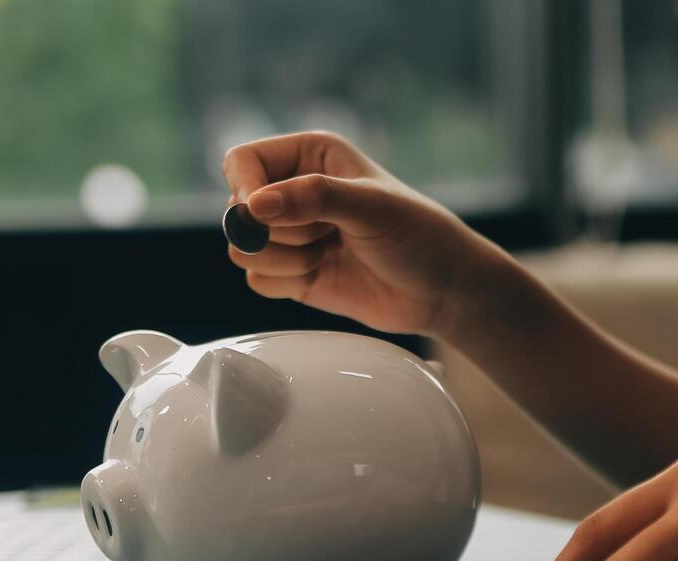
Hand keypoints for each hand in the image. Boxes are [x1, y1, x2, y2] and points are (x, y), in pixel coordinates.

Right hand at [221, 131, 512, 338]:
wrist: (440, 289)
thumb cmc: (417, 235)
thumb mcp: (370, 207)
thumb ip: (313, 198)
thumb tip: (254, 206)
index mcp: (309, 154)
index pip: (242, 161)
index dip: (245, 189)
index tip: (261, 214)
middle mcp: (293, 190)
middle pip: (237, 211)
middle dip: (277, 231)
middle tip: (325, 235)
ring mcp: (291, 234)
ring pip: (245, 249)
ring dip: (286, 259)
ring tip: (330, 252)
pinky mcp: (291, 273)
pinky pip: (257, 279)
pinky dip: (286, 283)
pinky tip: (323, 274)